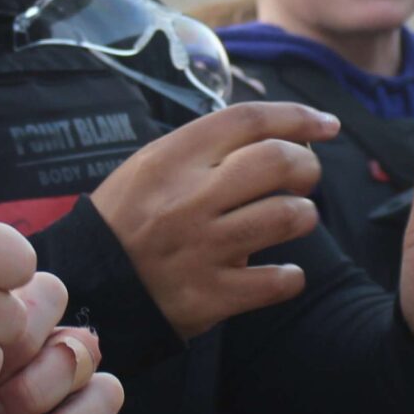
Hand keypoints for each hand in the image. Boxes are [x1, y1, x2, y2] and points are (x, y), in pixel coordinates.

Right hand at [90, 101, 339, 340]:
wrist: (87, 288)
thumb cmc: (126, 221)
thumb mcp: (149, 167)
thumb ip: (203, 149)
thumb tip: (273, 133)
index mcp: (171, 160)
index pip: (247, 120)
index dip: (297, 116)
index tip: (326, 124)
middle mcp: (188, 199)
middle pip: (277, 162)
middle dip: (308, 166)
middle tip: (306, 179)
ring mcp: (201, 249)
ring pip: (286, 217)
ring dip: (304, 216)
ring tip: (293, 220)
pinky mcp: (209, 297)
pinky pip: (275, 282)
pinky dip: (289, 277)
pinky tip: (282, 273)